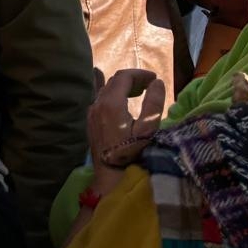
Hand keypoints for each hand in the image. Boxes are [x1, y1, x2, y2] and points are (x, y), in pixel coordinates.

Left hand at [87, 69, 165, 189]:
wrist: (110, 174)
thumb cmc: (132, 153)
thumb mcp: (148, 129)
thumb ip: (153, 103)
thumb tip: (157, 83)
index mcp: (111, 103)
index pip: (124, 76)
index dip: (140, 74)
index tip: (155, 78)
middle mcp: (97, 104)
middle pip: (114, 81)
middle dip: (133, 79)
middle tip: (150, 85)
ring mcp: (91, 112)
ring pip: (106, 89)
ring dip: (123, 86)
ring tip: (140, 92)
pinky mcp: (90, 120)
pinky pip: (101, 99)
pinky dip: (114, 95)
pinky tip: (123, 101)